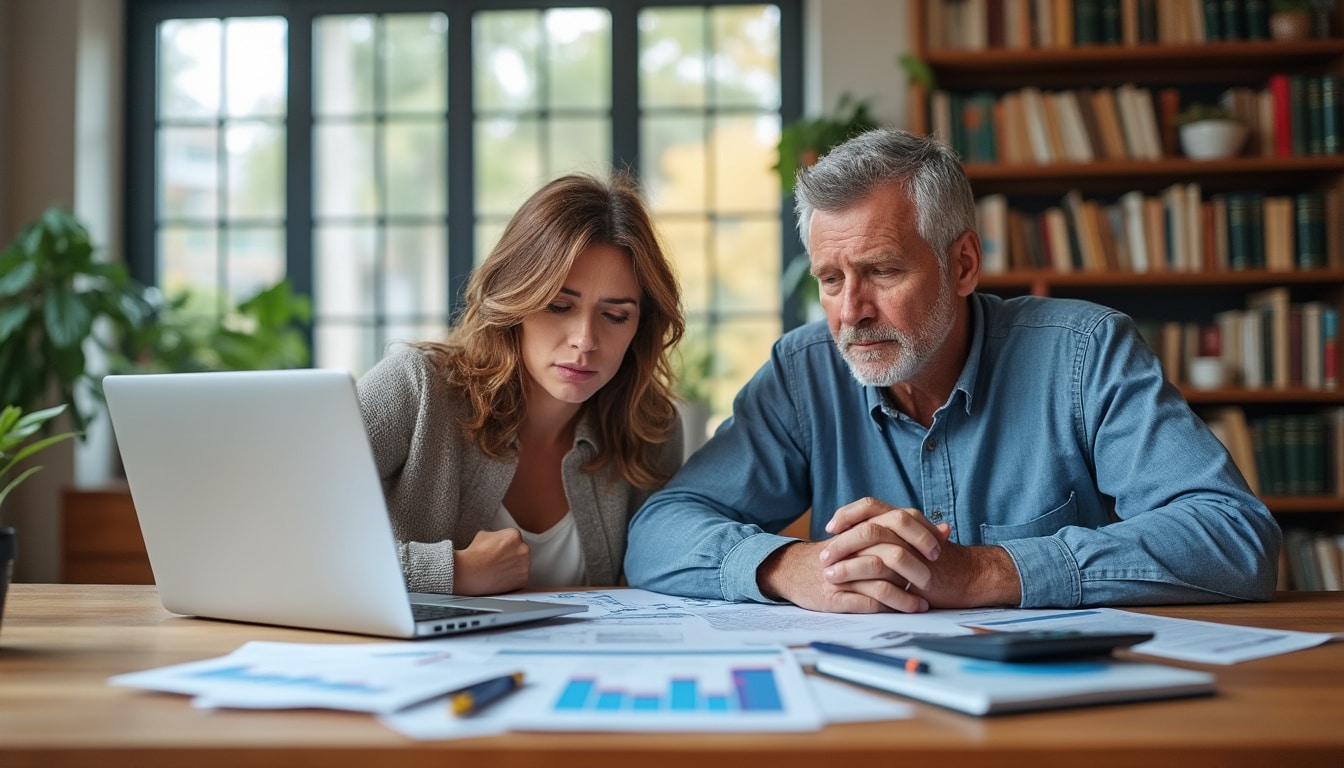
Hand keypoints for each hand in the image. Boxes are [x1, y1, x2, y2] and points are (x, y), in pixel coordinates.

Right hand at [452, 528, 530, 594]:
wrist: (470, 573)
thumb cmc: (474, 556)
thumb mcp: (483, 535)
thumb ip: (496, 535)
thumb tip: (497, 538)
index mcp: (514, 535)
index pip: (515, 538)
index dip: (506, 545)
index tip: (501, 550)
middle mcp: (523, 549)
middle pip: (521, 551)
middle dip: (512, 556)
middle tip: (499, 561)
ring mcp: (524, 565)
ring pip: (522, 565)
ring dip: (514, 567)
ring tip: (499, 570)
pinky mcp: (522, 579)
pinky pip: (521, 578)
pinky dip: (513, 580)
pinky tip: (501, 578)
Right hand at [757, 537, 930, 614]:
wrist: (794, 570)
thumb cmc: (840, 556)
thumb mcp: (867, 539)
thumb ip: (906, 534)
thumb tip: (945, 528)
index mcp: (861, 529)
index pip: (896, 523)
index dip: (920, 536)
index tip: (938, 550)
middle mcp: (852, 548)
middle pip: (890, 551)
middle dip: (916, 567)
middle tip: (933, 579)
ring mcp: (842, 573)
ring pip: (881, 581)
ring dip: (907, 596)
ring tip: (923, 604)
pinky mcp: (835, 596)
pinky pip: (868, 602)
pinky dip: (890, 608)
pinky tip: (904, 611)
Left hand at [822, 498, 1020, 608]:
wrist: (971, 576)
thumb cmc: (938, 562)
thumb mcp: (912, 542)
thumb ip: (890, 536)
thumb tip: (854, 536)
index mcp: (903, 517)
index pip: (869, 506)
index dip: (847, 514)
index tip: (829, 527)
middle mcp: (908, 526)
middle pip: (867, 524)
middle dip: (841, 541)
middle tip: (823, 556)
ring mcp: (914, 546)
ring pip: (874, 543)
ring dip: (847, 561)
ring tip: (829, 574)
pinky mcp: (917, 569)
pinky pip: (885, 570)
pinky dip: (865, 578)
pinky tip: (849, 589)